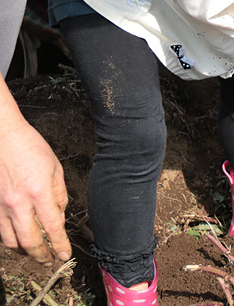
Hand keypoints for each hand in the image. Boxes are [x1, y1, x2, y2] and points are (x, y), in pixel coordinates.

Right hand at [0, 82, 69, 264]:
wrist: (2, 136)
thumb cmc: (29, 147)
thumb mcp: (55, 168)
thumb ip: (59, 194)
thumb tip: (60, 215)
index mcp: (39, 193)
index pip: (52, 228)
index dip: (60, 245)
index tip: (64, 255)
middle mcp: (18, 203)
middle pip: (30, 241)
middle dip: (41, 255)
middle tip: (49, 260)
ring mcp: (1, 205)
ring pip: (10, 240)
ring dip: (23, 250)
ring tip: (33, 252)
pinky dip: (8, 239)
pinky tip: (17, 238)